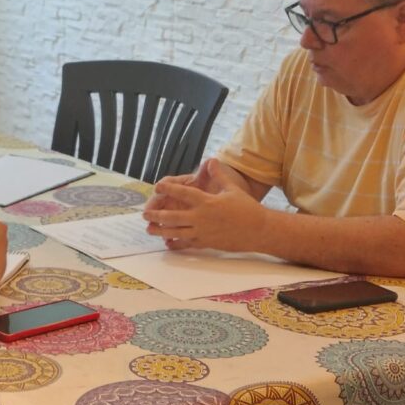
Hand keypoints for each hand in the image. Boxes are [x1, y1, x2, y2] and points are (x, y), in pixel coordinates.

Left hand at [142, 159, 264, 251]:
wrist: (259, 230)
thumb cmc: (246, 208)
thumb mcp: (232, 189)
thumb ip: (218, 175)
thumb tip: (211, 159)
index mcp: (207, 202)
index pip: (183, 193)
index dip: (168, 188)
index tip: (157, 186)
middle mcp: (202, 218)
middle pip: (173, 216)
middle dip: (157, 215)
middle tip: (145, 214)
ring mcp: (203, 232)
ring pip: (176, 232)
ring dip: (160, 231)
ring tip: (149, 229)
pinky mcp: (206, 244)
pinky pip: (187, 244)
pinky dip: (176, 244)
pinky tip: (167, 243)